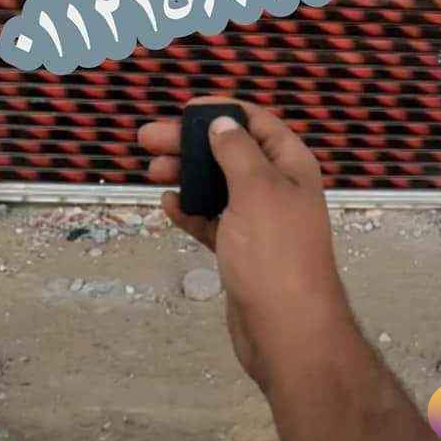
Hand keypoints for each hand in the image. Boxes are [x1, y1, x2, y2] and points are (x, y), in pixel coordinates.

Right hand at [138, 97, 351, 392]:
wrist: (288, 331)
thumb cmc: (275, 252)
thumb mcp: (257, 190)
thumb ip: (237, 151)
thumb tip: (223, 122)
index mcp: (291, 166)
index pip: (257, 123)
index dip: (223, 111)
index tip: (185, 109)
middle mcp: (277, 189)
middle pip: (231, 152)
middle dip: (192, 143)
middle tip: (149, 139)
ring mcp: (259, 222)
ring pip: (218, 186)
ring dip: (187, 174)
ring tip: (152, 170)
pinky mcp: (242, 251)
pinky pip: (213, 221)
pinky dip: (192, 211)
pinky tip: (168, 205)